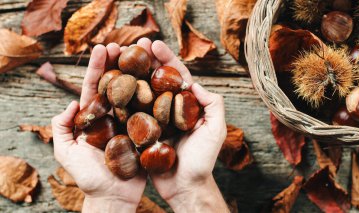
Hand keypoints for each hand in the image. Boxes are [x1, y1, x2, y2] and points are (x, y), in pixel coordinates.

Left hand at [51, 44, 145, 212]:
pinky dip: (155, 94)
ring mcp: (130, 122)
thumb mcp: (66, 152)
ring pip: (135, 93)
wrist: (114, 196)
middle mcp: (113, 115)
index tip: (103, 48)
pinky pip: (151, 110)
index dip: (98, 67)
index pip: (94, 86)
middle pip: (116, 84)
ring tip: (146, 54)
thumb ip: (62, 127)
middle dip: (120, 62)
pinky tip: (160, 79)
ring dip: (140, 73)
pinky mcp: (145, 131)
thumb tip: (71, 103)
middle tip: (128, 44)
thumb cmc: (89, 178)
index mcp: (94, 117)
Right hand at [136, 38, 228, 211]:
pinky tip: (112, 85)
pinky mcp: (142, 132)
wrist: (184, 187)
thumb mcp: (216, 130)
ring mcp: (155, 119)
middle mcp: (170, 108)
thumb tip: (193, 83)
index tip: (154, 44)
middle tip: (133, 44)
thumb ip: (212, 104)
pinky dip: (122, 99)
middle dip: (146, 61)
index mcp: (187, 105)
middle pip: (157, 80)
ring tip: (119, 58)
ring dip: (132, 74)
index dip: (167, 59)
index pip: (177, 76)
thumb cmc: (203, 160)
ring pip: (142, 92)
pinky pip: (131, 112)